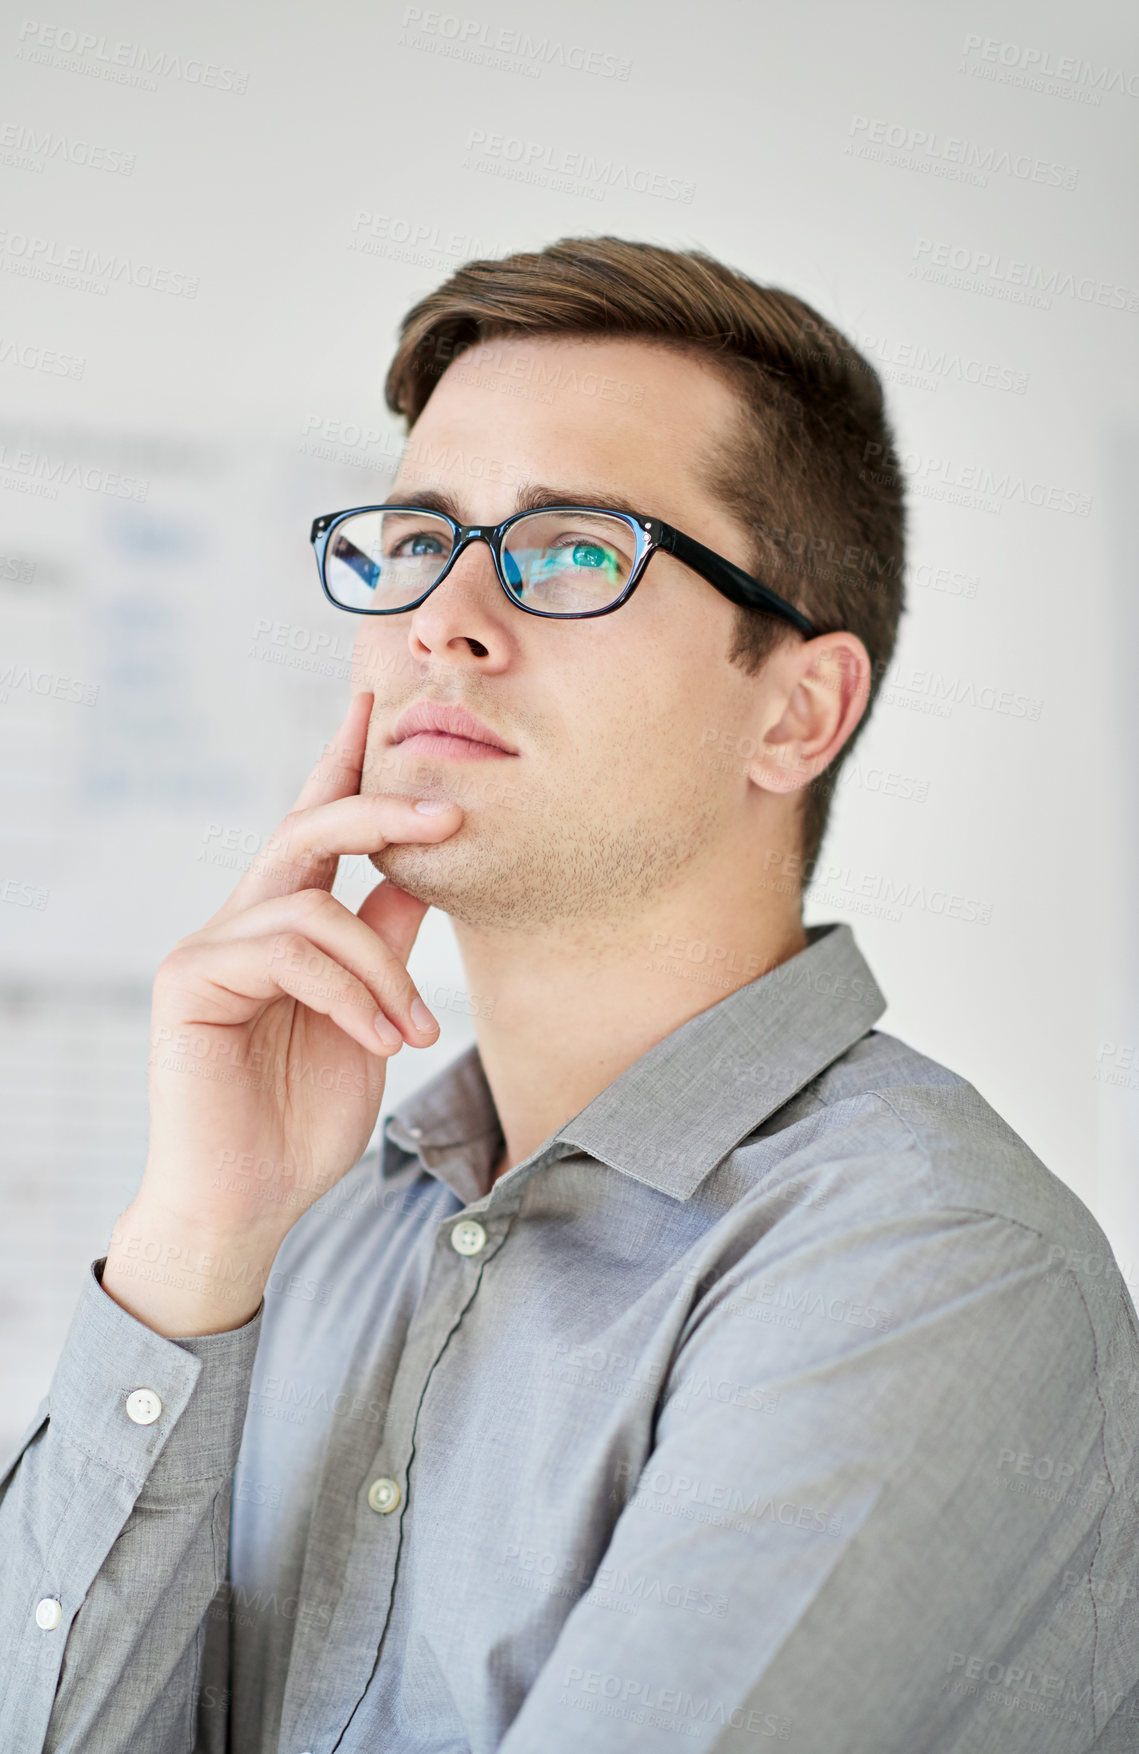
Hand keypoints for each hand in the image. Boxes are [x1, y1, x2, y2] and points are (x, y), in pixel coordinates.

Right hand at [102, 691, 462, 1334]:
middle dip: (383, 808)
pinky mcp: (188, 978)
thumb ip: (389, 942)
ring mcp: (210, 945)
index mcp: (287, 922)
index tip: (373, 702)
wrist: (249, 1202)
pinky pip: (287, 951)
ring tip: (414, 1029)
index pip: (315, 825)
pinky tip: (381, 1039)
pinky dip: (350, 993)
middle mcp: (244, 920)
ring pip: (315, 904)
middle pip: (308, 828)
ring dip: (384, 966)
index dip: (343, 762)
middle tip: (451, 814)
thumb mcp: (373, 1016)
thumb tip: (428, 869)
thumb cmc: (305, 1117)